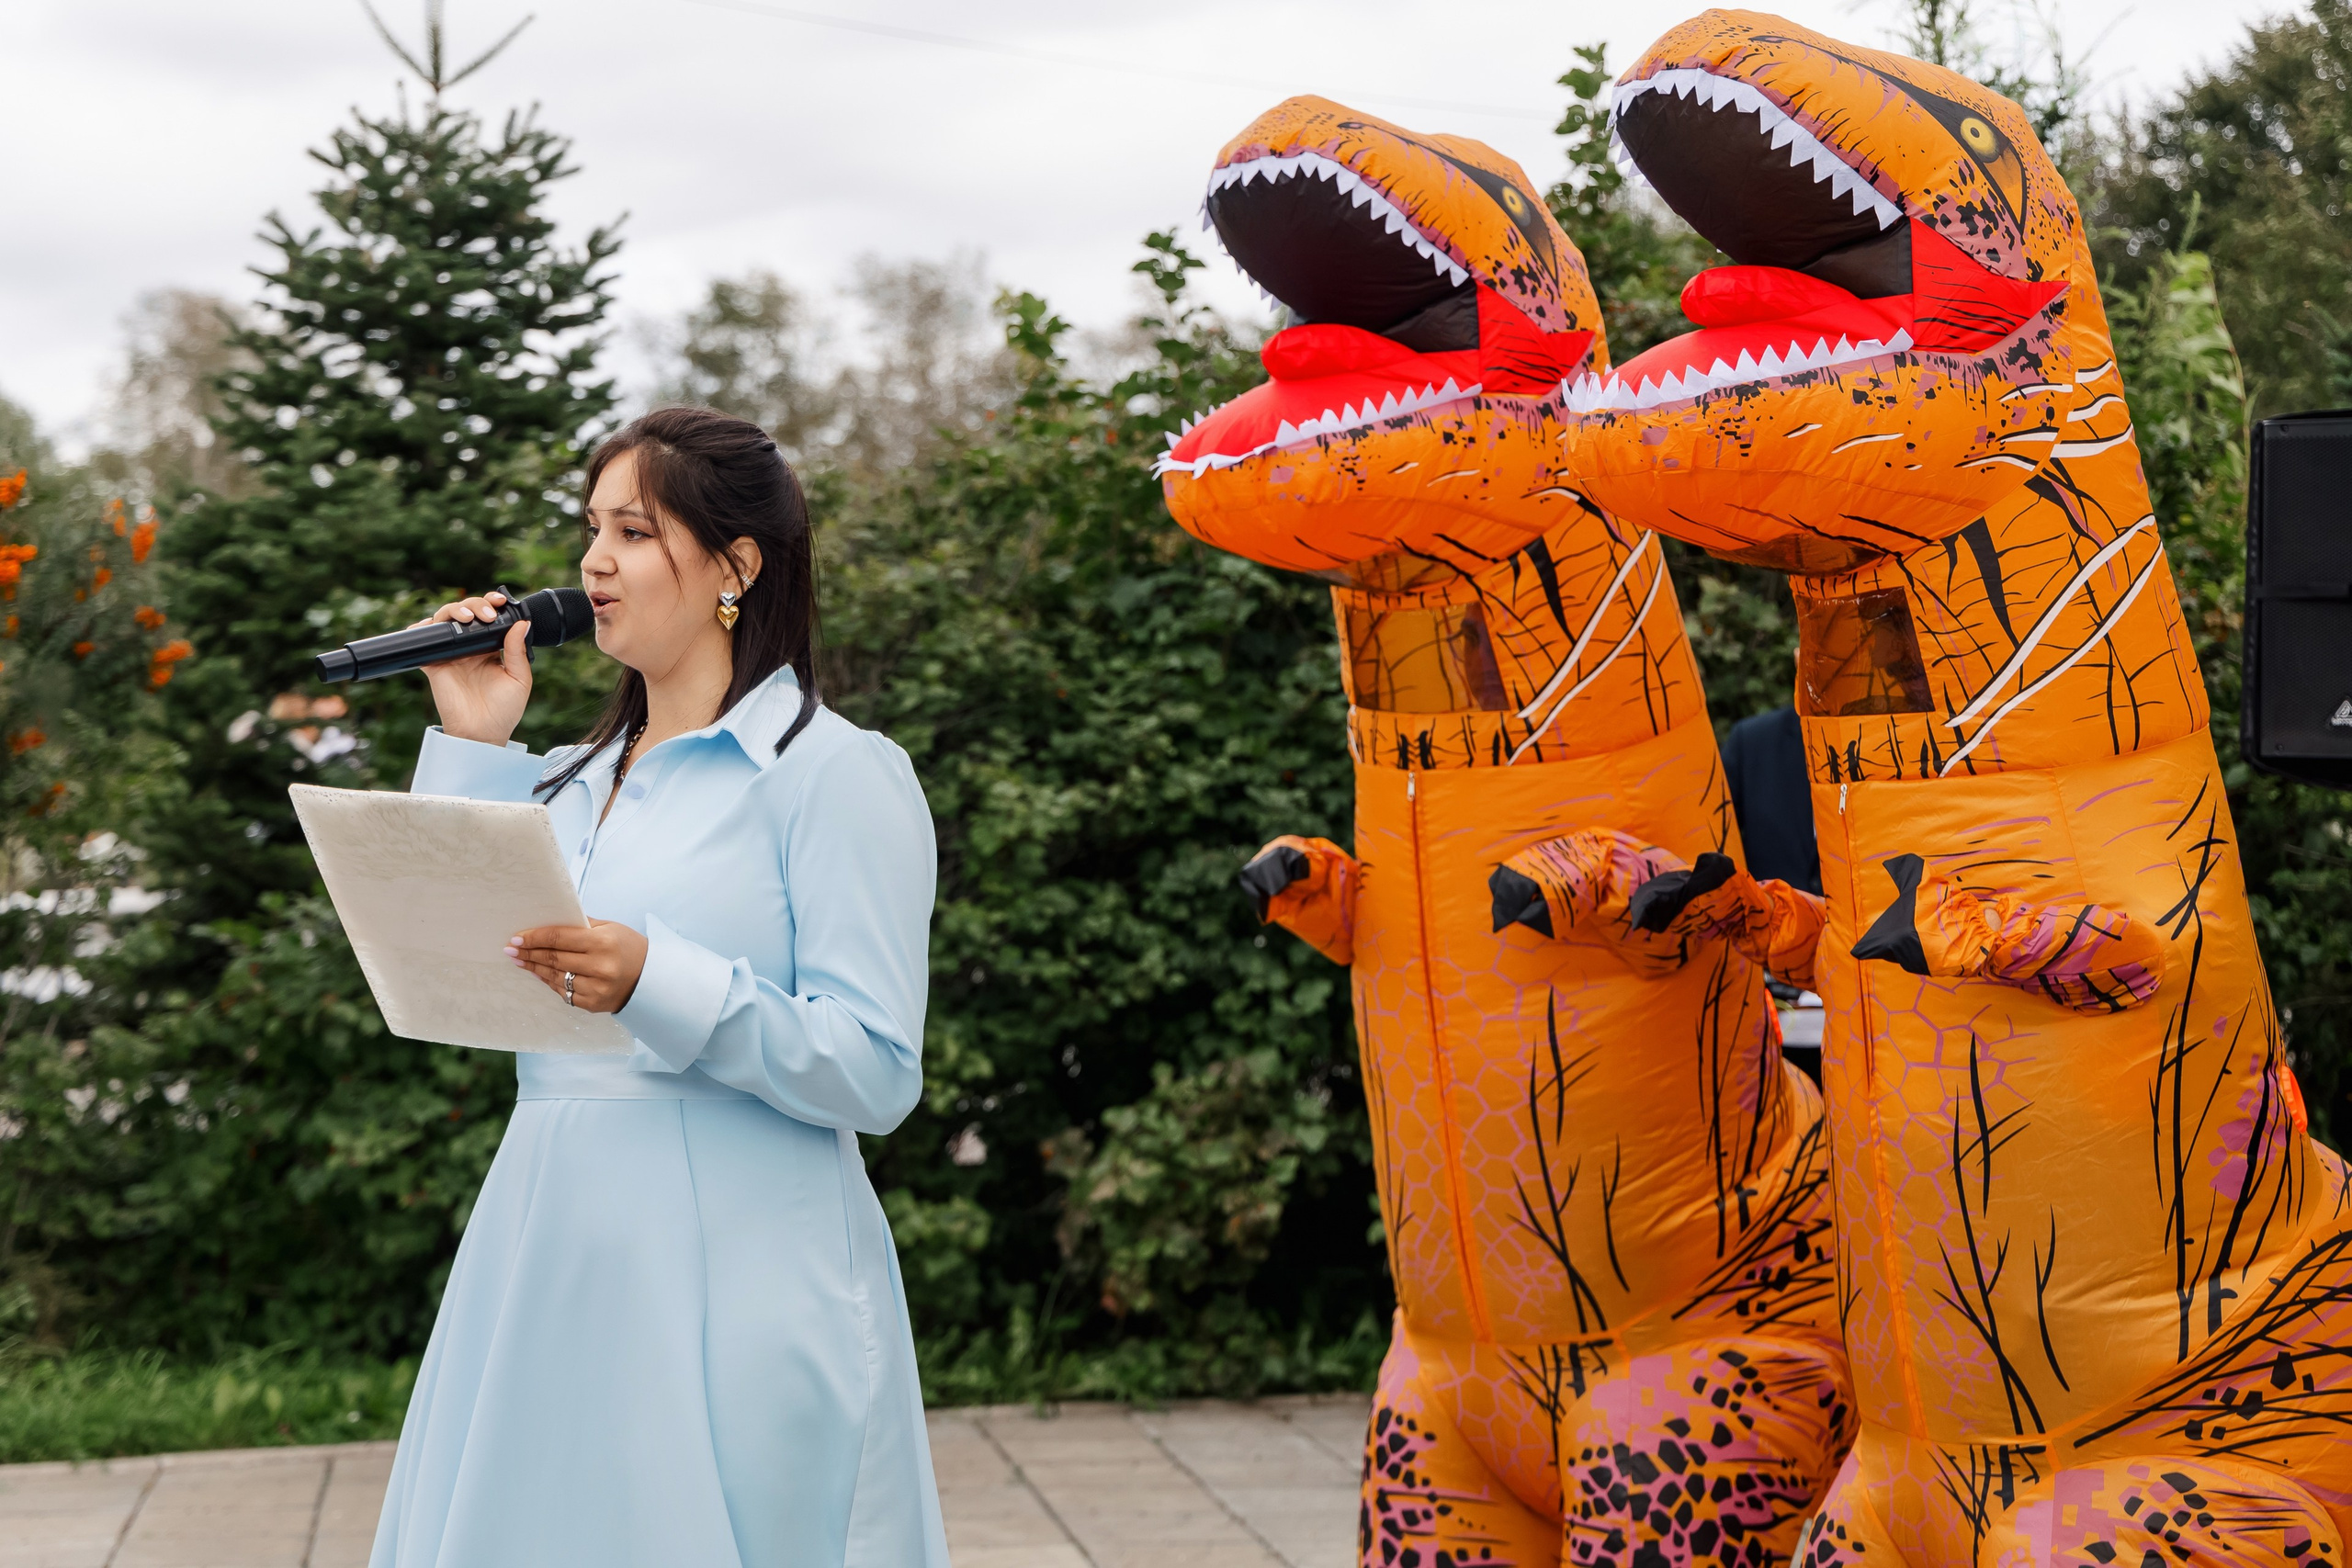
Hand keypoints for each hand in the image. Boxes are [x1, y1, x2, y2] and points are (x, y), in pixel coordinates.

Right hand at [418, 592, 531, 745]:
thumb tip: (522, 623)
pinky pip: (423, 641)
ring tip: (468, 618)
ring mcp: (451, 654)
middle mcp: (470, 648)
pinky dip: (422, 628)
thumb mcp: (519, 679)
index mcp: (491, 648)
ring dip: (453, 610)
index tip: (500, 601)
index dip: (491, 604)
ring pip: (445, 620)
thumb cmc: (503, 711)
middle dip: (475, 604)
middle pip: (466, 612)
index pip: (489, 617)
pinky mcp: (434, 663)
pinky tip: (432, 625)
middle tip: (487, 615)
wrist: (482, 734)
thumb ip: (518, 651)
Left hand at [507, 919, 648, 1012]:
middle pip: (553, 959)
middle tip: (511, 949)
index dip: (535, 938)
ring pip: (555, 977)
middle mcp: (599, 967)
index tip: (517, 938)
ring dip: (534, 968)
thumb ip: (580, 925)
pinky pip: (563, 992)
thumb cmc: (628, 948)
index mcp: (603, 943)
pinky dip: (549, 982)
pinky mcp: (593, 1004)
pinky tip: (539, 974)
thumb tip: (548, 921)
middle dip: (529, 953)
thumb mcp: (609, 928)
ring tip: (520, 961)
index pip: (559, 938)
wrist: (651, 978)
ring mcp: (596, 988)